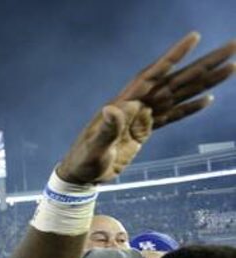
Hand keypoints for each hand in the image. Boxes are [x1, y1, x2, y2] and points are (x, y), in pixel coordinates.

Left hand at [58, 32, 235, 184]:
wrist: (81, 174)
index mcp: (124, 104)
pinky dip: (190, 108)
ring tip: (230, 67)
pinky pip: (171, 115)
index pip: (153, 75)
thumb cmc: (84, 162)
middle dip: (202, 64)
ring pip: (178, 94)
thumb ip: (105, 130)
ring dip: (203, 81)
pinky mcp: (145, 130)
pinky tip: (209, 98)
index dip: (172, 57)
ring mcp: (142, 117)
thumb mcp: (94, 149)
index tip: (194, 38)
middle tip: (231, 47)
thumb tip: (112, 109)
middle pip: (174, 80)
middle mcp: (136, 105)